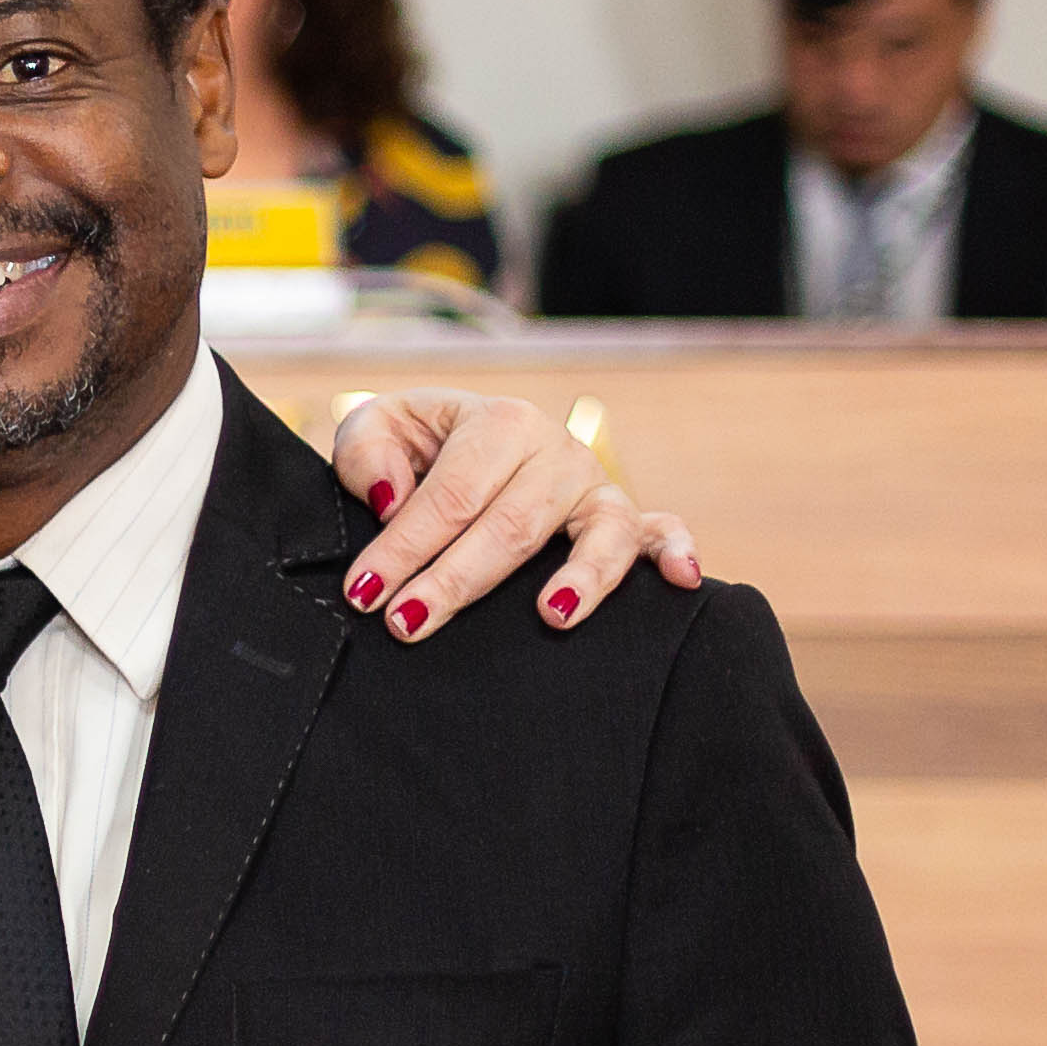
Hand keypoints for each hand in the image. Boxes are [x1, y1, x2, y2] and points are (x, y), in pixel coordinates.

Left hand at [323, 387, 703, 644]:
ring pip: (598, 534)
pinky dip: (678, 552)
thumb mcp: (378, 428)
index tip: (364, 593)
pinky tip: (682, 581)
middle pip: (514, 525)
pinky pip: (660, 532)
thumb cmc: (415, 445)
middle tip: (407, 623)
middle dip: (456, 580)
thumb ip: (367, 453)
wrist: (460, 442)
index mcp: (500, 422)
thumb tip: (390, 499)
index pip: (452, 495)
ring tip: (554, 616)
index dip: (404, 547)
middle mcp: (557, 450)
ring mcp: (595, 486)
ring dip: (580, 578)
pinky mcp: (623, 516)